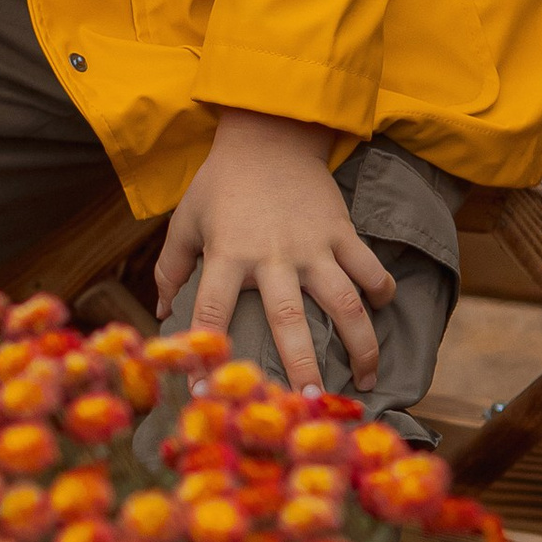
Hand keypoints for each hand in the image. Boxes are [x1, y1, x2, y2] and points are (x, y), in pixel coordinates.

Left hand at [151, 107, 394, 390]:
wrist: (268, 134)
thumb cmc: (220, 183)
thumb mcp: (186, 220)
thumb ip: (171, 268)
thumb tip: (159, 314)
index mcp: (227, 254)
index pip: (211, 312)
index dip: (206, 353)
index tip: (207, 391)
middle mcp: (273, 255)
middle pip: (290, 320)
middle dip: (302, 367)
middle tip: (309, 407)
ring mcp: (313, 244)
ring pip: (345, 302)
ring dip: (359, 345)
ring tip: (364, 382)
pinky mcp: (342, 231)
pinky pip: (368, 267)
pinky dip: (380, 290)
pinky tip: (381, 313)